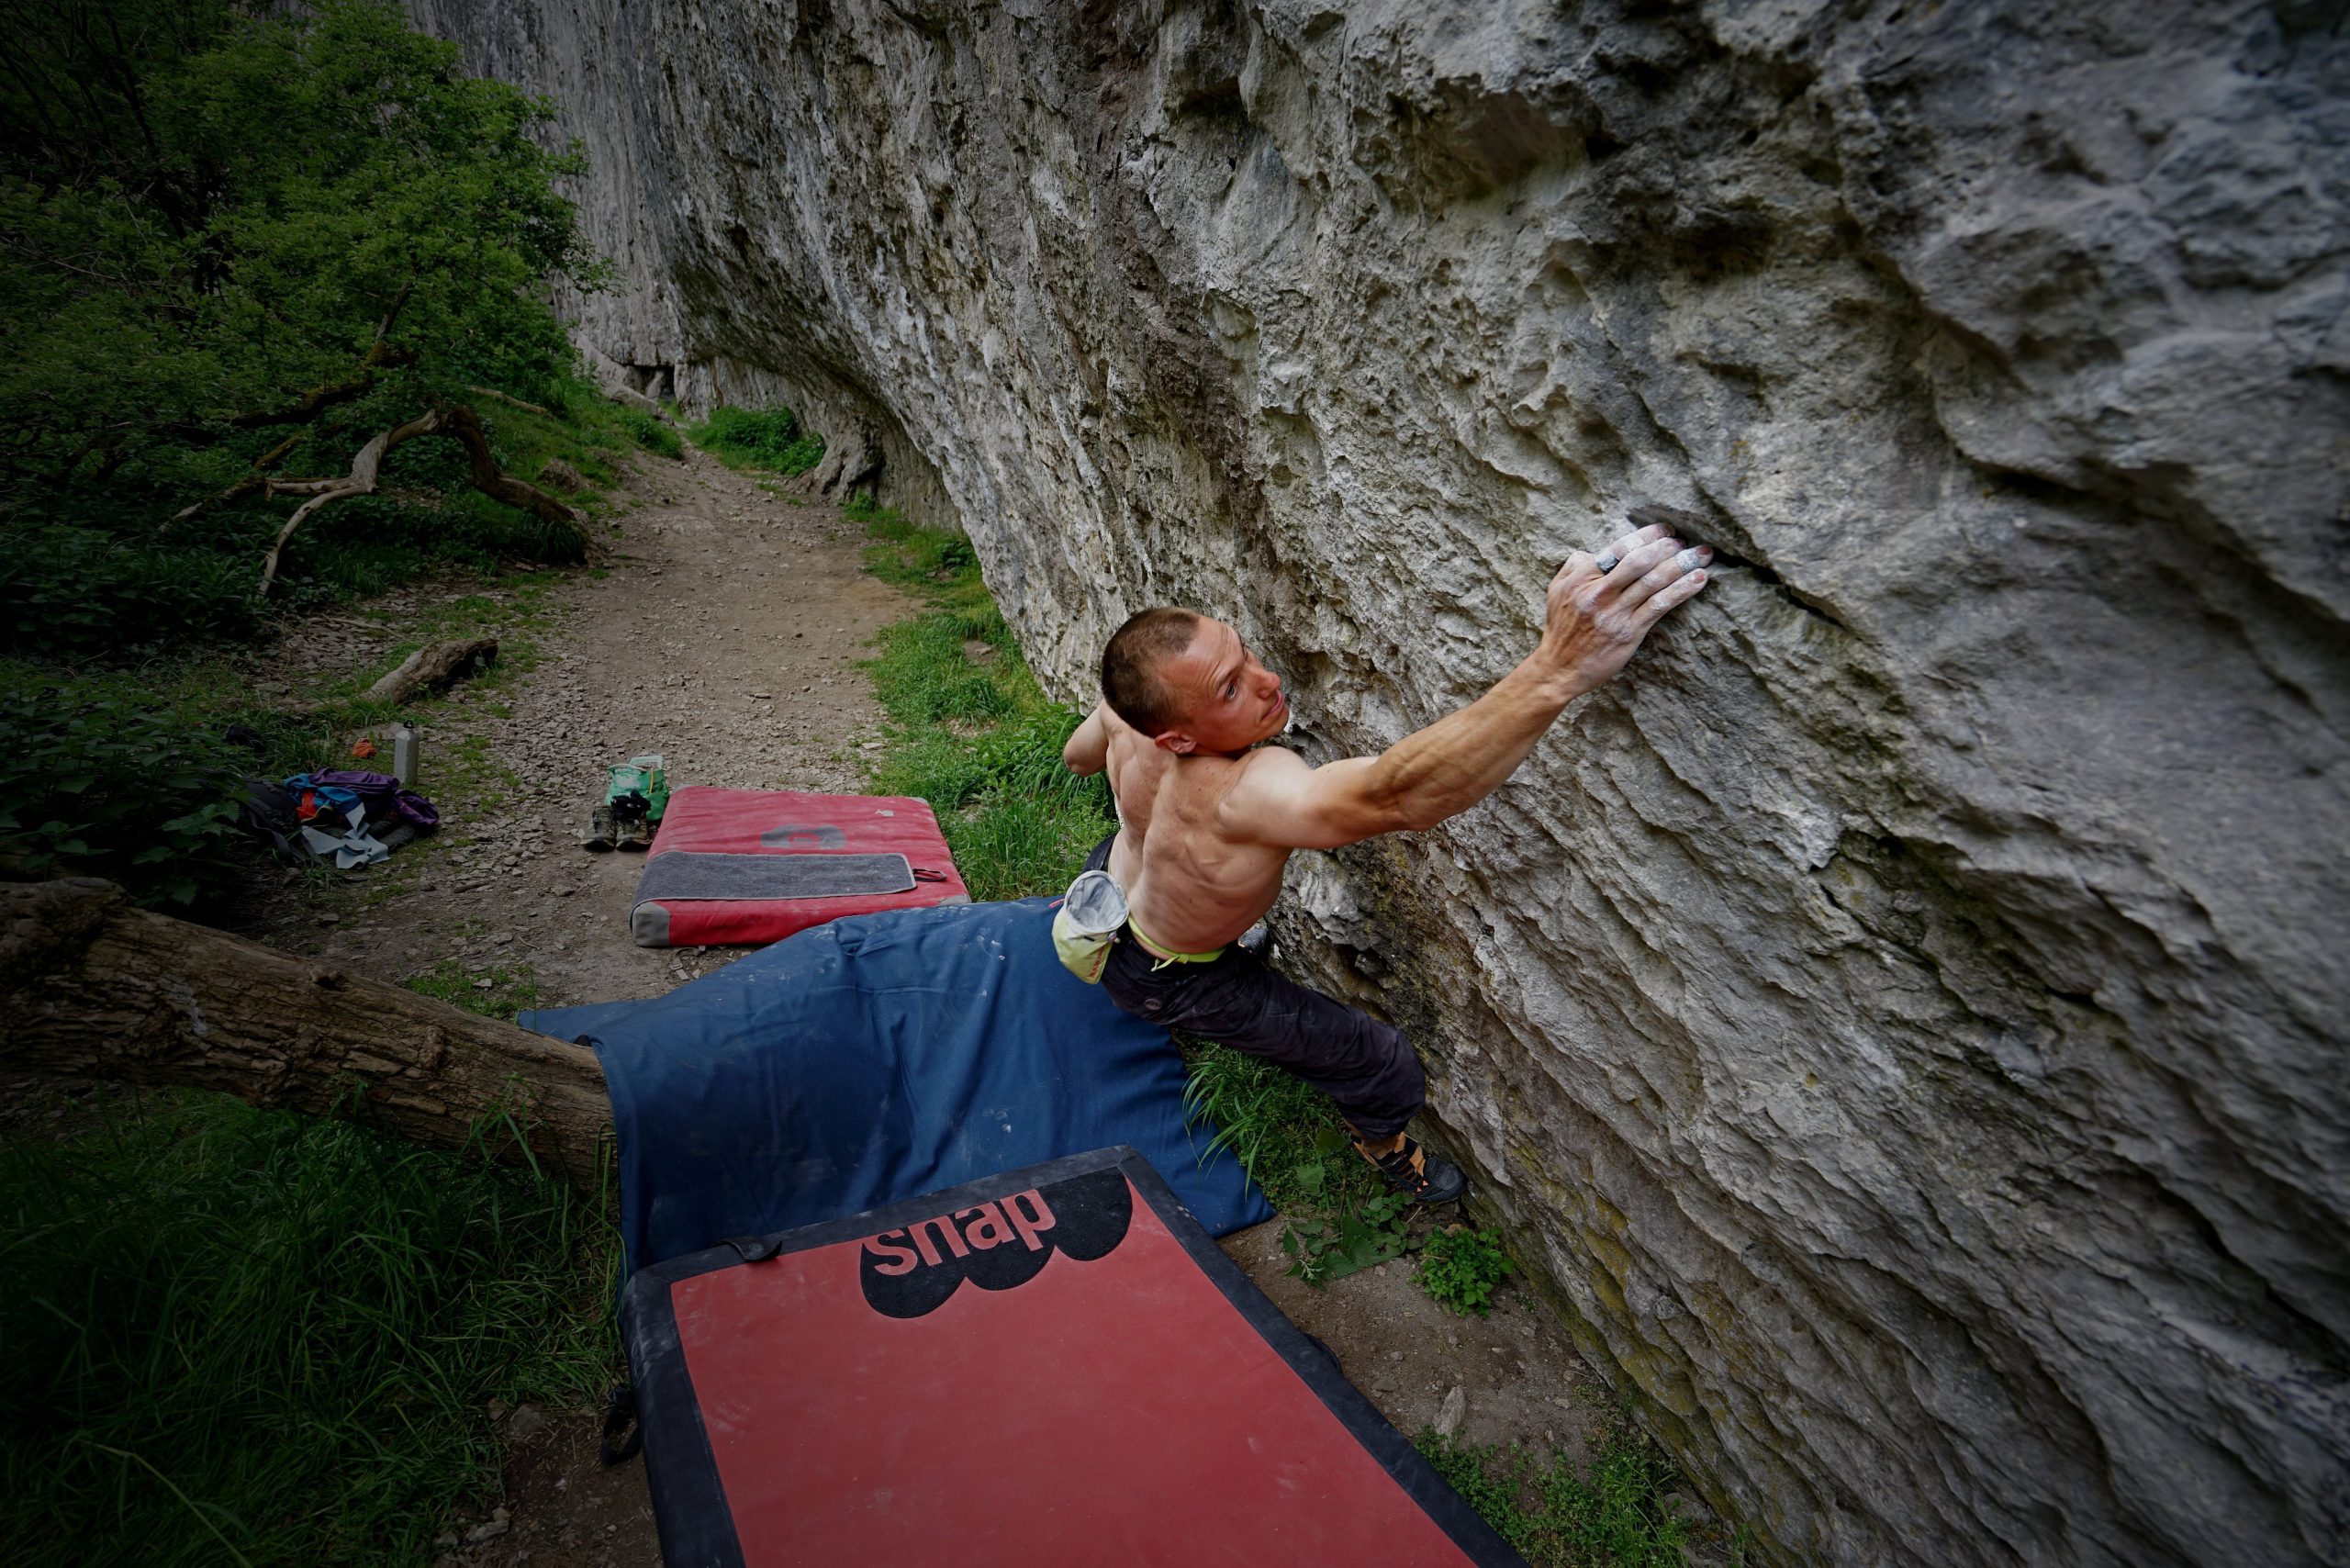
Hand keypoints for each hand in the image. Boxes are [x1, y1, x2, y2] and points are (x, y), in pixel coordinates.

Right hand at [1536, 521, 1710, 695]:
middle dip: (1667, 547)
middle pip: (1640, 561)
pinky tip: (1698, 580)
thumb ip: (1574, 566)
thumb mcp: (1557, 590)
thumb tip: (1593, 551)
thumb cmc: (1561, 628)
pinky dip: (1682, 590)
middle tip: (1685, 542)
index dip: (1647, 536)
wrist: (1560, 668)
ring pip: (1654, 581)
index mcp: (1583, 578)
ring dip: (1682, 565)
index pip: (1619, 548)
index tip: (1665, 531)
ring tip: (1701, 555)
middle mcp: (1600, 593)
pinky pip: (1660, 606)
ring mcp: (1615, 613)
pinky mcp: (1629, 632)